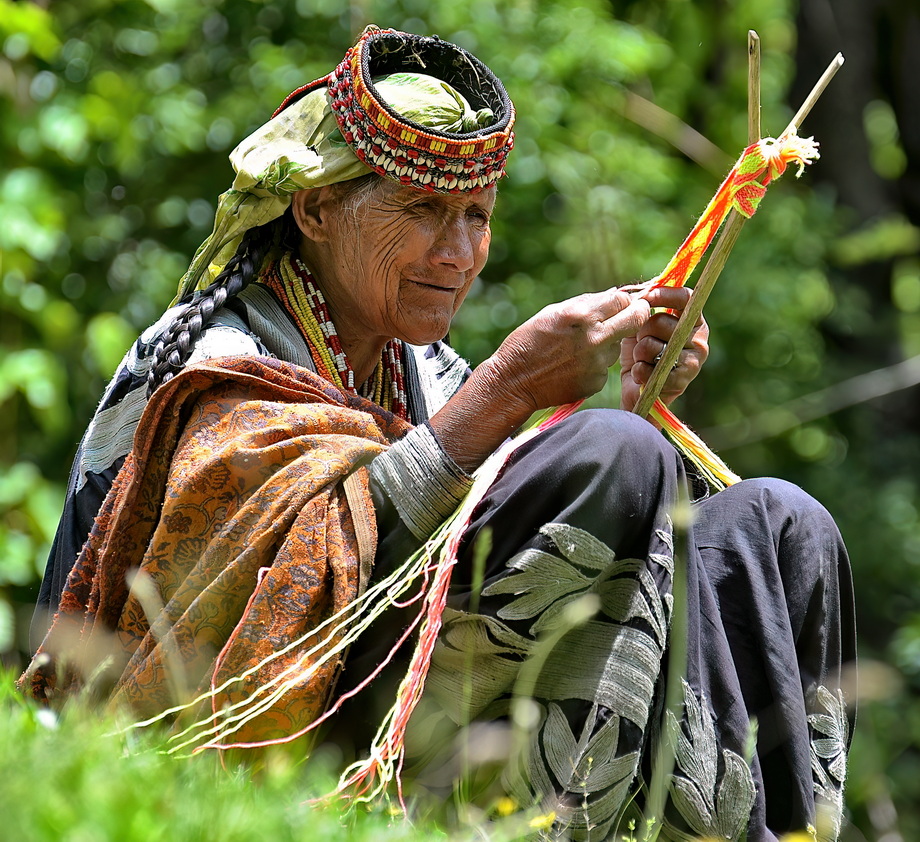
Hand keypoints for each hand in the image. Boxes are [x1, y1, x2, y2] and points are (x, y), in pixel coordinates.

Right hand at [430, 288, 650, 471]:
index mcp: (582, 316)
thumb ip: (586, 303)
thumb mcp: (553, 312)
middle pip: (636, 320)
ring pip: (616, 346)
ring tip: (579, 348)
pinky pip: (604, 367)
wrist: (514, 381)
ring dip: (607, 343)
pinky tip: (573, 365)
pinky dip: (594, 364)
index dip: (624, 300)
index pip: (622, 299)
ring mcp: (597, 363)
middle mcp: (595, 338)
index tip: (622, 303)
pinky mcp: (596, 382)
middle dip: (638, 313)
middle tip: (635, 313)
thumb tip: (615, 295)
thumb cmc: (529, 342)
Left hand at [619, 286, 708, 411]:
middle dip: (643, 332)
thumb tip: (637, 292)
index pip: (686, 298)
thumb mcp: (640, 327)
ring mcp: (694, 360)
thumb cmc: (640, 355)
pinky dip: (640, 372)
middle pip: (663, 321)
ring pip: (655, 346)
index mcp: (693, 322)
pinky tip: (641, 376)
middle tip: (641, 344)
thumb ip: (642, 309)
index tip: (645, 298)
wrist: (638, 391)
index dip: (663, 294)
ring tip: (642, 361)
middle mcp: (699, 339)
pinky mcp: (683, 381)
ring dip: (640, 354)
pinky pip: (653, 369)